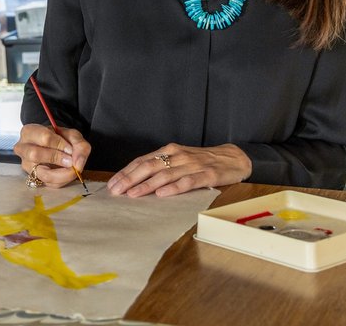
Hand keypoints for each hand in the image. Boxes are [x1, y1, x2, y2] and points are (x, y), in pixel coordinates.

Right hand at [13, 123, 90, 188]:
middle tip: (71, 161)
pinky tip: (68, 174)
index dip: (60, 144)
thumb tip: (78, 162)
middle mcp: (22, 149)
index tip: (71, 149)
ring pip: (42, 173)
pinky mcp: (33, 178)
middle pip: (35, 154)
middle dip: (57, 158)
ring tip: (72, 169)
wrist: (56, 147)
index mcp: (29, 132)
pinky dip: (62, 180)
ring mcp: (26, 165)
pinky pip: (48, 183)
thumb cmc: (60, 138)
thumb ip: (79, 145)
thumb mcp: (72, 135)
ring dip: (61, 173)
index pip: (44, 137)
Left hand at [107, 143, 251, 197]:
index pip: (143, 161)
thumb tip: (135, 181)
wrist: (233, 158)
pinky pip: (188, 182)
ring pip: (165, 175)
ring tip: (133, 194)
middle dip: (130, 179)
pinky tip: (162, 194)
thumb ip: (161, 168)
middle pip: (149, 167)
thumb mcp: (179, 160)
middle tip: (116, 191)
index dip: (126, 172)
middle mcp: (178, 156)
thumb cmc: (201, 162)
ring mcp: (192, 165)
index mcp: (169, 151)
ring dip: (147, 185)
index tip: (112, 184)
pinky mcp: (207, 175)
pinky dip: (174, 188)